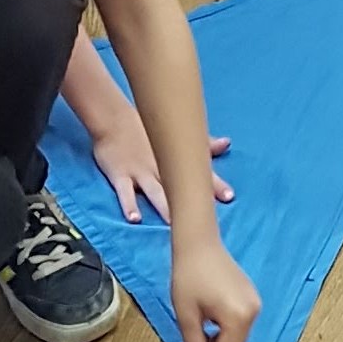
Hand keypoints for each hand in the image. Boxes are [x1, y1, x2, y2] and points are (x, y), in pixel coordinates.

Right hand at [88, 101, 232, 220]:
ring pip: (155, 192)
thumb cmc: (146, 130)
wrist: (113, 119)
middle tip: (205, 216)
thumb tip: (227, 143)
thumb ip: (202, 143)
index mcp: (174, 160)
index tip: (229, 197)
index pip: (199, 173)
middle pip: (178, 186)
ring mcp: (140, 172)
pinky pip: (125, 192)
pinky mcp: (120, 175)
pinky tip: (135, 219)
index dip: (215, 185)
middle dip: (191, 199)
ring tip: (172, 222)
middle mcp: (159, 168)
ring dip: (164, 206)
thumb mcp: (175, 134)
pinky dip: (129, 205)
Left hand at [171, 233, 259, 341]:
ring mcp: (255, 304)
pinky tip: (209, 330)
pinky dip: (226, 332)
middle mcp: (252, 312)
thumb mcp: (187, 315)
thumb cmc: (189, 276)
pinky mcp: (251, 298)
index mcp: (238, 316)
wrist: (198, 245)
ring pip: (238, 337)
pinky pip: (240, 324)